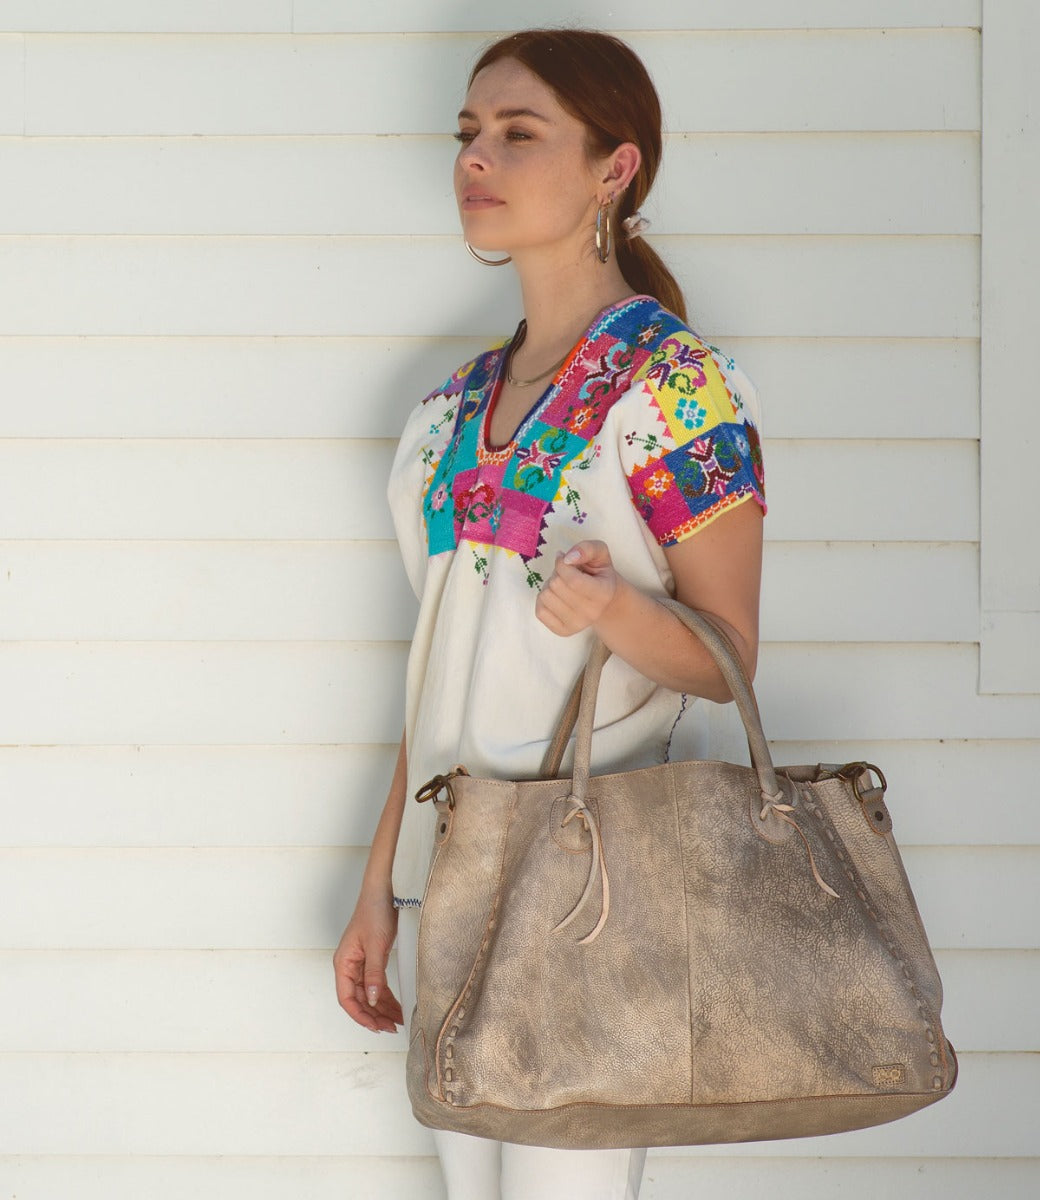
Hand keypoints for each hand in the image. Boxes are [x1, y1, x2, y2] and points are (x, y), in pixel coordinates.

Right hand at [333, 893, 403, 1032]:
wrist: (384, 889)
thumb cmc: (374, 911)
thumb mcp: (376, 945)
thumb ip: (374, 974)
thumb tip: (373, 1001)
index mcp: (344, 963)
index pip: (347, 998)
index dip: (360, 1016)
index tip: (376, 1027)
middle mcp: (350, 966)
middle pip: (359, 999)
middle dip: (374, 1015)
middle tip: (392, 1027)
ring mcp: (361, 963)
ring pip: (369, 994)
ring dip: (382, 1008)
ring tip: (397, 1021)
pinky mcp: (372, 959)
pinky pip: (377, 984)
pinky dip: (386, 996)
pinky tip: (396, 1006)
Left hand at [535, 540, 618, 636]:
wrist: (602, 600)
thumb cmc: (598, 573)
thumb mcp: (600, 553)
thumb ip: (587, 548)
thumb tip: (567, 558)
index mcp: (603, 594)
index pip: (573, 580)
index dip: (562, 564)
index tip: (565, 558)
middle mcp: (591, 613)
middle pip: (556, 586)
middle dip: (557, 573)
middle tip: (566, 574)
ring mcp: (576, 625)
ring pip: (546, 597)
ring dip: (550, 586)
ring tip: (562, 585)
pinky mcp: (562, 631)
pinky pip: (540, 611)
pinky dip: (543, 600)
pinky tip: (556, 597)